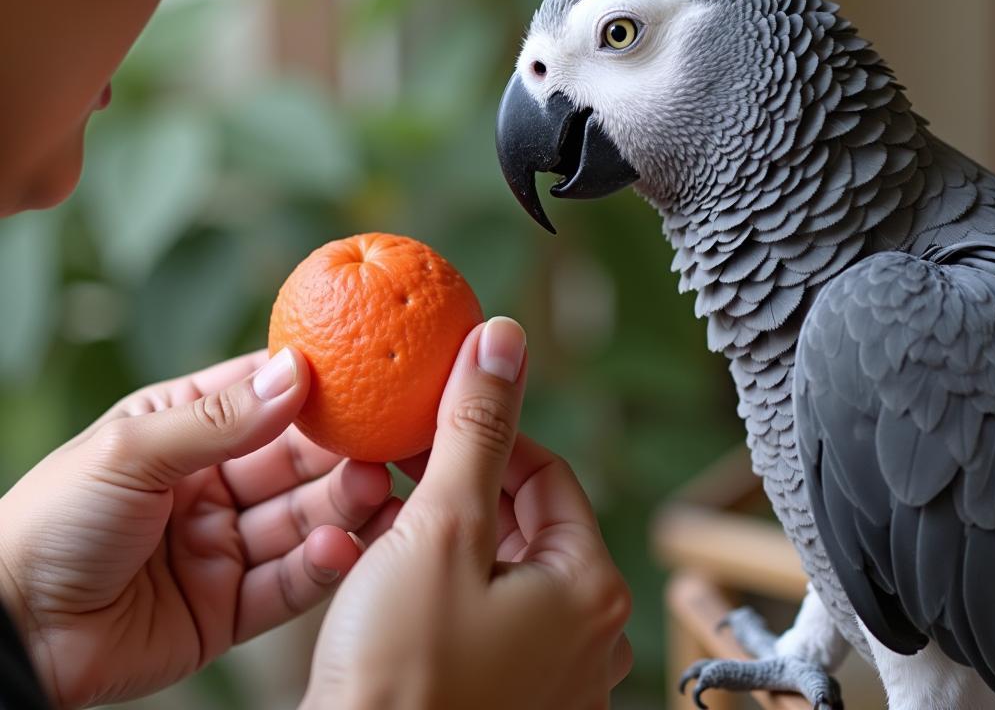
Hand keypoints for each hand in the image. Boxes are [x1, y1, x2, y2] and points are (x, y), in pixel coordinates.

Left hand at [0, 349, 397, 708]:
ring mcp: (222, 547)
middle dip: (340, 452)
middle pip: (294, 461)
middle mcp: (211, 484)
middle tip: (385, 442)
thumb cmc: (51, 523)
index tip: (367, 373)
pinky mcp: (228, 608)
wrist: (9, 635)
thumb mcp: (132, 452)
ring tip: (375, 492)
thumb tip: (296, 370)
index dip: (314, 386)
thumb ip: (219, 418)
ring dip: (342, 505)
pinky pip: (286, 583)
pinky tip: (340, 548)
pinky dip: (319, 566)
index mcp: (184, 431)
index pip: (263, 397)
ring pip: (300, 519)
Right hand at [303, 318, 632, 709]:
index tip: (428, 421)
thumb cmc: (400, 675)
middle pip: (525, 519)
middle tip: (400, 464)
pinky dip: (444, 583)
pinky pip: (486, 615)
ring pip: (500, 566)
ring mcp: (552, 676)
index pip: (545, 471)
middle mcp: (588, 635)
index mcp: (590, 586)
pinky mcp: (509, 700)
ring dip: (447, 531)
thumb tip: (504, 337)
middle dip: (461, 484)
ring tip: (387, 514)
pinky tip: (393, 575)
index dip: (483, 436)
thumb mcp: (442, 528)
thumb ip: (476, 427)